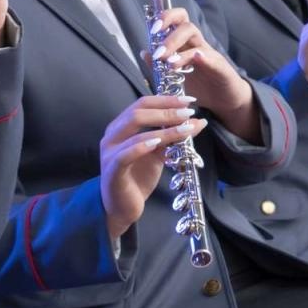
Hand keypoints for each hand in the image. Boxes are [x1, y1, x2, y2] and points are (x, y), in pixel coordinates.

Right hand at [99, 95, 205, 240]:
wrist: (121, 208)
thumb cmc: (137, 178)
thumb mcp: (158, 154)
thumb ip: (173, 137)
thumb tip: (198, 122)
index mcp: (121, 126)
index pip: (142, 104)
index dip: (166, 99)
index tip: (189, 100)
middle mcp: (112, 135)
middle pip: (138, 112)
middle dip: (166, 110)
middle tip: (189, 112)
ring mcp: (110, 152)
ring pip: (135, 130)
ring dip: (163, 127)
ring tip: (185, 127)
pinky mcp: (112, 170)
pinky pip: (125, 154)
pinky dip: (142, 146)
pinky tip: (158, 142)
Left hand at [147, 7, 251, 116]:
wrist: (224, 100)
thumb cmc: (200, 86)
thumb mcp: (175, 78)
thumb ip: (159, 66)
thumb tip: (144, 52)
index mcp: (186, 44)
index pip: (177, 20)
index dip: (165, 18)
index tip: (153, 29)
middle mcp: (197, 44)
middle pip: (185, 25)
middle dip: (169, 34)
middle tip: (159, 51)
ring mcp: (209, 54)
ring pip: (195, 36)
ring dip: (178, 46)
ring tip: (169, 63)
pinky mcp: (220, 67)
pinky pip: (212, 57)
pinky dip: (202, 56)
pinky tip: (194, 58)